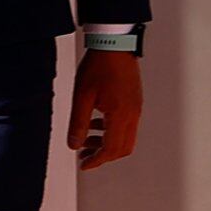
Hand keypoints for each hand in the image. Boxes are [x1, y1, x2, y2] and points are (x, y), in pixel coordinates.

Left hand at [71, 48, 144, 169]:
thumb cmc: (98, 67)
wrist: (114, 45)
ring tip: (86, 139)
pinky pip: (126, 125)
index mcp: (120, 115)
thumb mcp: (81, 97)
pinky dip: (111, 130)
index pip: (111, 149)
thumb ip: (78, 123)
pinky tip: (95, 122)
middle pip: (122, 148)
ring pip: (126, 137)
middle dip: (103, 155)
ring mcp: (136, 109)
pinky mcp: (134, 102)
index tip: (84, 165)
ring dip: (106, 143)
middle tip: (84, 155)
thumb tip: (74, 145)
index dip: (97, 160)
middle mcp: (133, 115)